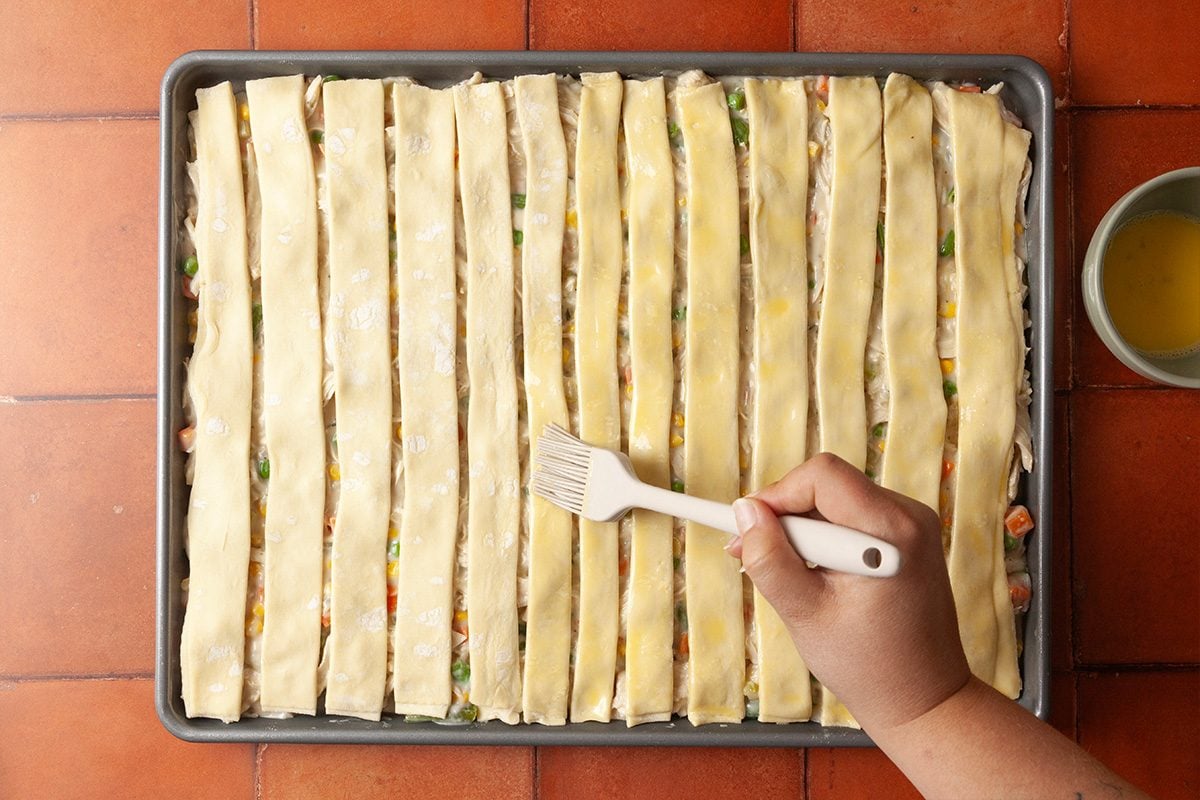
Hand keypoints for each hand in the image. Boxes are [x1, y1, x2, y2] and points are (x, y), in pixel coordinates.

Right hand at [728, 452, 969, 731]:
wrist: (925, 699)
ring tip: (788, 575)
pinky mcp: (909, 537)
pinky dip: (825, 538)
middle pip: (827, 484)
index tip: (748, 530)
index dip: (776, 495)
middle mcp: (909, 516)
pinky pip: (851, 516)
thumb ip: (770, 559)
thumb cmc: (869, 666)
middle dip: (785, 516)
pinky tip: (816, 575)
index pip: (822, 476)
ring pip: (835, 499)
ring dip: (803, 529)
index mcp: (891, 531)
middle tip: (753, 556)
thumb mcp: (804, 614)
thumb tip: (745, 512)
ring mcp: (913, 525)